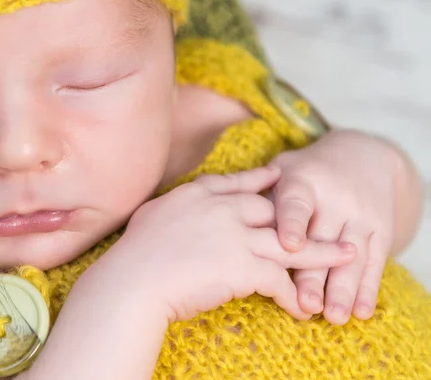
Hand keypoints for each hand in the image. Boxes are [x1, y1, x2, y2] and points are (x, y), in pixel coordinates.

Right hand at [110, 166, 355, 323]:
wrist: (133, 279)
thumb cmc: (134, 252)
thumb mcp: (152, 214)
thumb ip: (174, 206)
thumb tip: (175, 208)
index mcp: (198, 193)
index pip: (238, 182)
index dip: (262, 180)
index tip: (280, 175)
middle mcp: (221, 208)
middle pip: (272, 209)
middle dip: (300, 216)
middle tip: (326, 217)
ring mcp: (235, 235)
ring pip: (288, 242)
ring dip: (320, 252)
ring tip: (347, 254)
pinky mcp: (243, 266)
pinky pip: (277, 279)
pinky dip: (290, 295)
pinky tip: (299, 306)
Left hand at [271, 130, 398, 324]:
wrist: (361, 156)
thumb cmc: (305, 172)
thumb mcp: (282, 171)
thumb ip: (259, 196)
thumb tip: (226, 223)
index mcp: (303, 180)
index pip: (296, 204)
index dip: (292, 224)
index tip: (289, 245)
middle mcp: (335, 196)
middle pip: (323, 239)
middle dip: (315, 273)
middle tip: (306, 304)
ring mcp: (360, 213)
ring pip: (351, 255)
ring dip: (342, 288)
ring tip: (332, 315)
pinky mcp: (380, 229)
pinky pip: (375, 262)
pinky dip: (367, 288)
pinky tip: (360, 311)